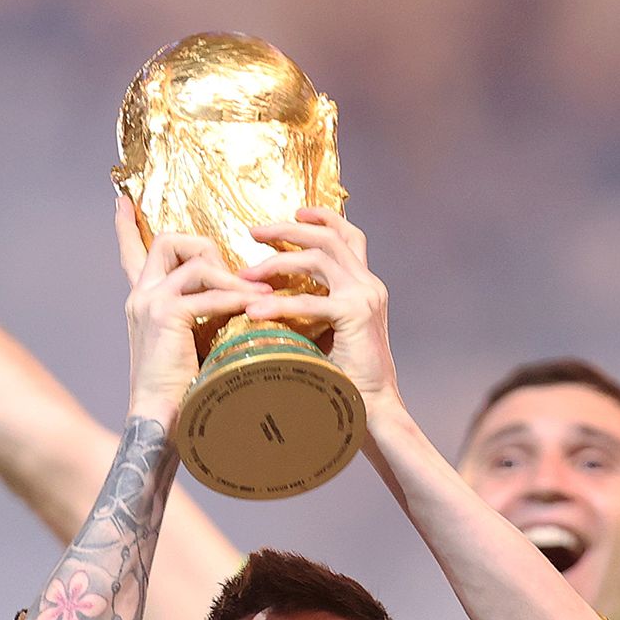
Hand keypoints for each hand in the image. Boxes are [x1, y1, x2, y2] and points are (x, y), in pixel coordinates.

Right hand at [116, 199, 253, 422]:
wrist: (163, 421)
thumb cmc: (184, 391)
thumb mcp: (192, 342)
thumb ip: (203, 315)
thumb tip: (239, 297)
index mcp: (142, 301)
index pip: (130, 253)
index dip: (125, 227)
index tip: (122, 201)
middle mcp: (140, 295)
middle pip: (168, 240)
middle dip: (205, 247)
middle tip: (233, 276)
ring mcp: (149, 302)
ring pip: (193, 259)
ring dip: (229, 275)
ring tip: (256, 294)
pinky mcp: (164, 315)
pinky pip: (208, 292)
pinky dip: (235, 298)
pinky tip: (254, 307)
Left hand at [239, 208, 398, 407]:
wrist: (373, 408)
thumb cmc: (348, 377)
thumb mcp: (329, 333)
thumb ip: (313, 310)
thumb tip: (273, 300)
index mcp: (365, 285)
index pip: (348, 235)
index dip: (323, 218)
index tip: (294, 211)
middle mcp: (368, 284)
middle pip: (328, 237)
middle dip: (288, 229)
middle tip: (253, 231)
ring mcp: (364, 297)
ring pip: (318, 259)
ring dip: (277, 261)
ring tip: (246, 274)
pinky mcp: (355, 315)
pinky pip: (311, 302)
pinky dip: (279, 305)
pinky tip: (253, 312)